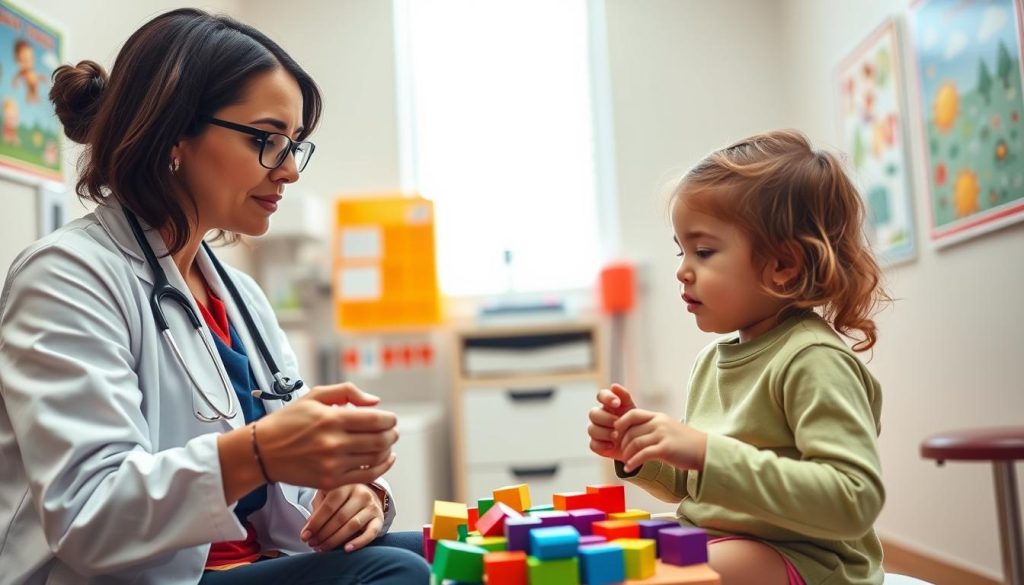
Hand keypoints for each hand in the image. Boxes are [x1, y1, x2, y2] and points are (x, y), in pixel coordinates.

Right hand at [257, 383, 398, 489]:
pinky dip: (382, 468)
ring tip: (387, 443)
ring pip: (375, 458)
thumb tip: (375, 402)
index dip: (389, 419)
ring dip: (387, 449)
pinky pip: (366, 476)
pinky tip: (386, 459)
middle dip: (391, 434)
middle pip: (379, 440)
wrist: (263, 452)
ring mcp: (333, 465)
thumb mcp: (314, 396)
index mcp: (331, 419)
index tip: (391, 418)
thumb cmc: (289, 421)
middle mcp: (334, 443)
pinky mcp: (330, 481)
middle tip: (392, 430)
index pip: (375, 420)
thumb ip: (347, 392)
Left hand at [301, 484, 384, 551]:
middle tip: (312, 544)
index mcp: (345, 485)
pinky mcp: (379, 519)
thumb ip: (318, 509)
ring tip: (323, 548)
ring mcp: (372, 506)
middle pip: (340, 517)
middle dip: (323, 534)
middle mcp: (361, 493)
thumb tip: (307, 531)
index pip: (329, 506)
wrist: (367, 494)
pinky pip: (370, 533)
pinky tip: (346, 549)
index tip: (305, 536)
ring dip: (335, 540)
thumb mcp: (327, 495)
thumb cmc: (341, 497)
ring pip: (352, 526)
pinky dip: (359, 543)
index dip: (315, 523)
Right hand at [588, 384, 637, 459]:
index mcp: (608, 405)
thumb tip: (614, 386)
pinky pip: (592, 444)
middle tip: (617, 422)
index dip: (606, 397)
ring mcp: (597, 431)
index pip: (601, 395)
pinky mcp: (596, 444)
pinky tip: (612, 446)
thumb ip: (624, 397)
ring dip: (604, 432)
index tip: (617, 403)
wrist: (639, 443)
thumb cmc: (634, 423)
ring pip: (592, 429)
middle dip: (605, 418)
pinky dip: (602, 445)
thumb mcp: (632, 409)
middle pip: (593, 413)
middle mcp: (600, 416)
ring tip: (616, 436)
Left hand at [614, 408, 706, 472]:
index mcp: (658, 417)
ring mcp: (662, 435)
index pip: (631, 414)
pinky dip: (633, 463)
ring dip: (626, 454)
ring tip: (625, 462)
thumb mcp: (668, 429)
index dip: (620, 424)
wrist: (706, 451)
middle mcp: (659, 423)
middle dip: (622, 444)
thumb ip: (652, 428)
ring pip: (635, 443)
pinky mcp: (665, 449)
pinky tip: (629, 469)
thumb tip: (632, 435)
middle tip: (621, 453)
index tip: (617, 436)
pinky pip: (642, 455)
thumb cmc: (686, 443)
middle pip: (630, 431)